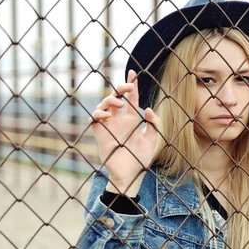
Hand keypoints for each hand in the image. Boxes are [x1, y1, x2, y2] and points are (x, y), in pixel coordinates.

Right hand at [90, 70, 159, 195]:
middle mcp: (120, 121)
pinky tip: (105, 114)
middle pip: (116, 98)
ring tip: (118, 103)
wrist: (131, 175)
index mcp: (132, 120)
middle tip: (127, 87)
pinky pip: (94, 120)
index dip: (131, 86)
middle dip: (120, 89)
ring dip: (109, 100)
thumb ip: (154, 124)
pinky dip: (97, 114)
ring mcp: (109, 127)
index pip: (131, 99)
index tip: (133, 73)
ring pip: (104, 106)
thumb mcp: (153, 140)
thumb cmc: (141, 158)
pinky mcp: (101, 135)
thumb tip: (148, 109)